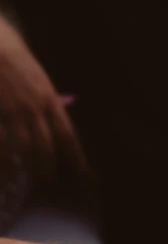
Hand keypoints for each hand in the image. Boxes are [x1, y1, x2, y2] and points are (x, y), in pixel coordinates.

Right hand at [0, 15, 86, 180]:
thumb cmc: (15, 61)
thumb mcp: (39, 80)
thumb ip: (47, 102)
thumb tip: (58, 120)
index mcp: (50, 99)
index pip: (68, 134)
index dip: (76, 157)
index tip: (82, 174)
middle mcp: (35, 108)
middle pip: (47, 146)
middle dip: (48, 168)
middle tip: (47, 182)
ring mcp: (13, 111)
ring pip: (24, 148)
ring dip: (26, 167)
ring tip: (25, 181)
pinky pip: (1, 141)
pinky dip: (4, 157)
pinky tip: (5, 168)